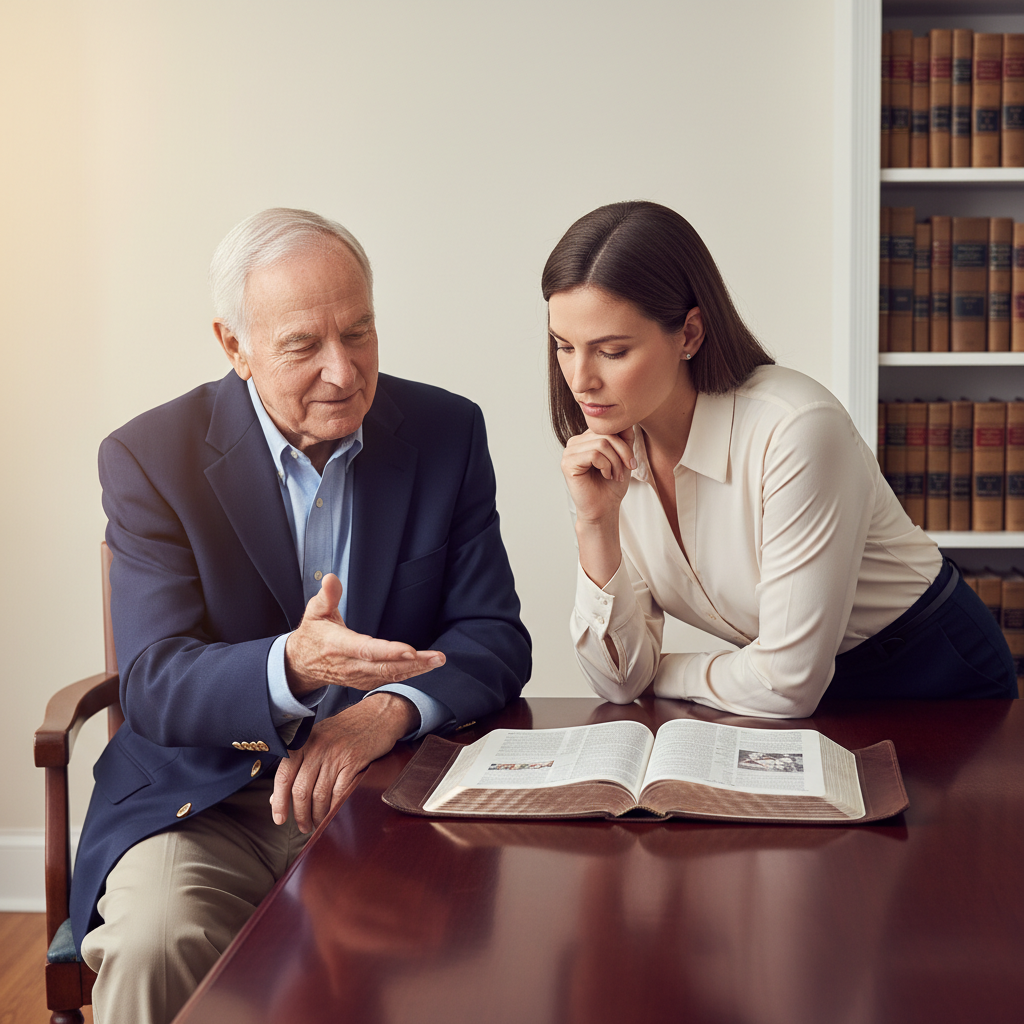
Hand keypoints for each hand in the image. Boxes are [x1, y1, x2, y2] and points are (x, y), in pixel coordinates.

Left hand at [271, 692, 416, 832]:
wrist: (377, 715)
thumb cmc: (346, 730)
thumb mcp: (318, 740)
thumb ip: (298, 765)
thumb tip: (276, 797)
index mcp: (303, 742)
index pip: (283, 776)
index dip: (279, 801)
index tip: (279, 819)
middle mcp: (316, 747)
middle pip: (301, 790)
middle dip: (300, 814)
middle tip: (304, 826)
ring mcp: (335, 754)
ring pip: (319, 795)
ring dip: (318, 816)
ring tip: (318, 824)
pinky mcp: (354, 761)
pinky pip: (340, 793)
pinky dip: (335, 809)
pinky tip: (334, 815)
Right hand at [285, 574, 444, 697]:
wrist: (302, 664)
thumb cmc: (313, 634)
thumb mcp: (315, 612)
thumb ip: (326, 596)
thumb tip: (331, 577)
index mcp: (338, 645)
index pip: (367, 650)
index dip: (389, 652)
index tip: (410, 650)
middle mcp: (350, 665)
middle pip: (385, 667)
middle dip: (413, 663)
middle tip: (437, 657)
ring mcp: (358, 676)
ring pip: (390, 676)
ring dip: (416, 669)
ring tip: (437, 660)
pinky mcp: (364, 682)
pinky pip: (389, 680)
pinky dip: (408, 675)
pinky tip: (425, 667)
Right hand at [561, 426, 636, 526]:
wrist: (604, 508)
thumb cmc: (612, 485)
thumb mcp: (623, 456)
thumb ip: (624, 437)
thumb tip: (628, 418)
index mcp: (586, 438)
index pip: (608, 427)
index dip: (624, 443)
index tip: (631, 462)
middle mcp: (576, 442)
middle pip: (606, 434)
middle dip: (622, 452)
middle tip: (627, 469)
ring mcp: (569, 452)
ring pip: (601, 443)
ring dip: (615, 462)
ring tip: (615, 475)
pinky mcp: (567, 463)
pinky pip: (594, 454)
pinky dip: (605, 466)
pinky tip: (605, 475)